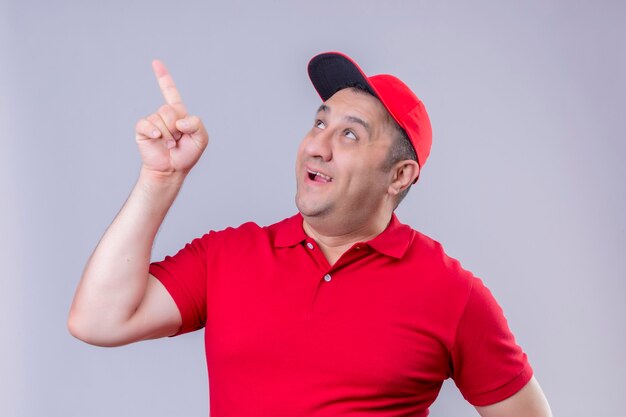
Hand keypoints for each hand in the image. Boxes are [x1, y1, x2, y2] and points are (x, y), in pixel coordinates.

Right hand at [135, 60, 208, 176]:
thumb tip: (179, 120)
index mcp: (178, 113)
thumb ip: (197, 125)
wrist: (172, 170)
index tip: (155, 62)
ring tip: (170, 144)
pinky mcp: (143, 130)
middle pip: (169, 109)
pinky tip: (158, 138)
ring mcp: (153, 122)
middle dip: (176, 127)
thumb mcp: (201, 139)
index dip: (163, 77)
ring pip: (160, 118)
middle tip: (177, 139)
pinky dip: (154, 131)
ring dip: (168, 134)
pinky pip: (146, 124)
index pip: (170, 92)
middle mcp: (164, 115)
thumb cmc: (186, 154)